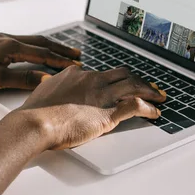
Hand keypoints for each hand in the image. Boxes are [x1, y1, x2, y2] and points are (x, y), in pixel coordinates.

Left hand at [0, 33, 80, 93]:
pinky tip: (33, 51)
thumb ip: (23, 79)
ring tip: (59, 51)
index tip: (76, 64)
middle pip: (40, 42)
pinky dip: (33, 47)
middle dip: (60, 49)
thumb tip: (46, 79)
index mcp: (11, 46)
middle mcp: (7, 39)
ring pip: (30, 41)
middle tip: (76, 54)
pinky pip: (20, 43)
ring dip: (47, 46)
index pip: (43, 53)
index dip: (61, 60)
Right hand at [17, 66, 166, 149]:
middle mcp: (93, 81)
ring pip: (134, 86)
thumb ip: (54, 87)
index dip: (113, 78)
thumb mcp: (45, 91)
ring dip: (149, 91)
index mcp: (76, 75)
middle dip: (137, 80)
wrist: (36, 122)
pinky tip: (154, 113)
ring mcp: (102, 96)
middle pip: (123, 74)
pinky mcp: (109, 113)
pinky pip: (136, 107)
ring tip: (158, 96)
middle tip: (146, 86)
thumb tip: (53, 85)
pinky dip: (149, 108)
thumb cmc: (36, 112)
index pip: (101, 73)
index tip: (119, 82)